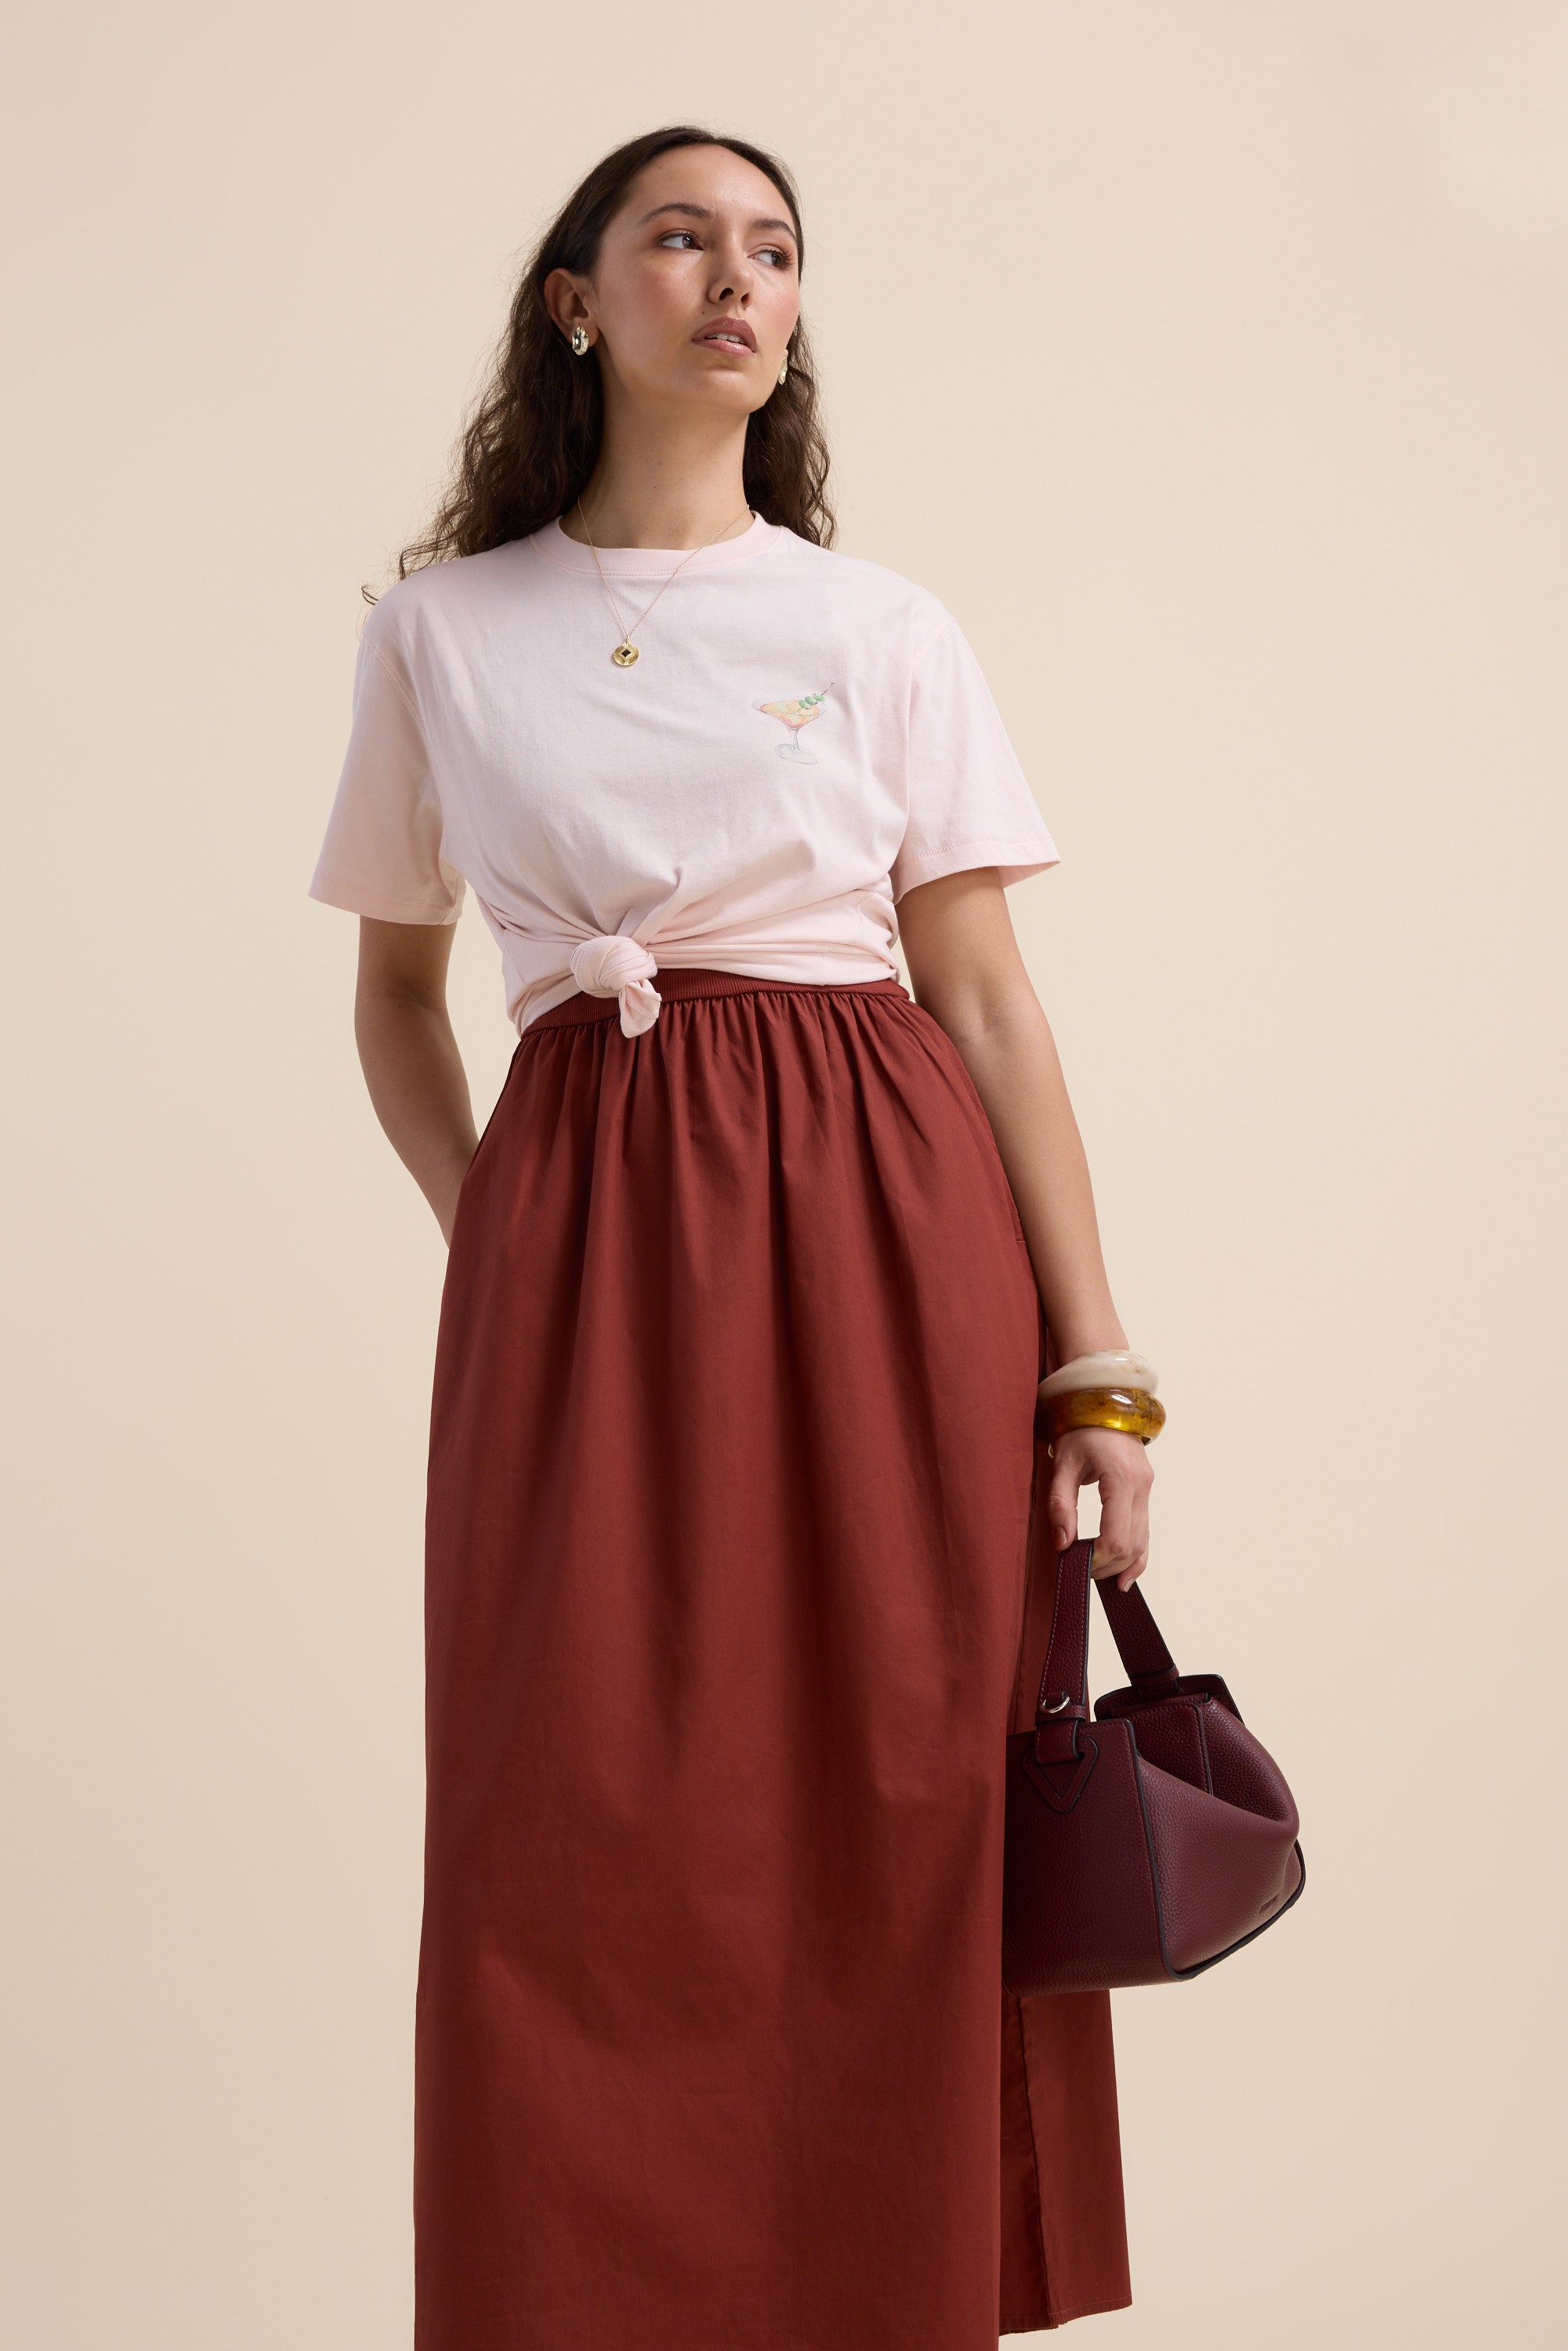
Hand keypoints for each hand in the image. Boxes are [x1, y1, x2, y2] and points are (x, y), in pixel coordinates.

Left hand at [1042, 1420, 1152, 1591]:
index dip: (1097, 1559)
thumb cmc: (1079, 1431)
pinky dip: (1137, 1554)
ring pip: (1144, 1541)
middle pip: (1133, 1544)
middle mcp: (1141, 1487)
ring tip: (1104, 1582)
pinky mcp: (1145, 1492)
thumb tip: (1062, 1544)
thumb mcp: (1062, 1464)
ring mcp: (1147, 1490)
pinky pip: (1146, 1531)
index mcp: (1121, 1479)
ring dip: (1125, 1565)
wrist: (1103, 1403)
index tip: (1075, 1564)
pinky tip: (1126, 1574)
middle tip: (1081, 1573)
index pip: (1115, 1536)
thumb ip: (1061, 1505)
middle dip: (1108, 1566)